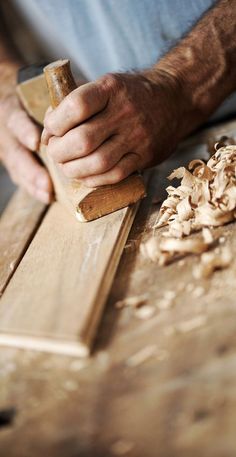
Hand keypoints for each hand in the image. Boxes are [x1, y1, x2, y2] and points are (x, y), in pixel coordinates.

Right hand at [0, 78, 52, 202]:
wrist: (9, 97)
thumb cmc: (32, 92)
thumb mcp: (38, 90)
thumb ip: (55, 97)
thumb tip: (78, 96)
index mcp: (11, 110)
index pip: (14, 119)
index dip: (24, 131)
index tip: (35, 142)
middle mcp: (7, 132)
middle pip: (15, 153)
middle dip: (30, 169)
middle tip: (46, 183)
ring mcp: (8, 149)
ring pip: (17, 169)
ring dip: (34, 183)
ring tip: (48, 194)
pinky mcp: (14, 161)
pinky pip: (21, 177)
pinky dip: (34, 188)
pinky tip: (47, 197)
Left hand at [42, 71, 181, 186]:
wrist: (175, 98)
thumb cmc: (131, 93)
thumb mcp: (107, 85)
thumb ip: (77, 103)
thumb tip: (47, 131)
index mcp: (111, 88)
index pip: (75, 106)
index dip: (55, 123)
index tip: (50, 130)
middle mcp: (125, 112)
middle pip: (83, 140)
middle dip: (59, 151)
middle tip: (54, 152)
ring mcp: (137, 137)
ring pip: (97, 162)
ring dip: (73, 169)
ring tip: (66, 166)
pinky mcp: (145, 156)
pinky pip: (114, 175)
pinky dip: (93, 179)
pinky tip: (85, 175)